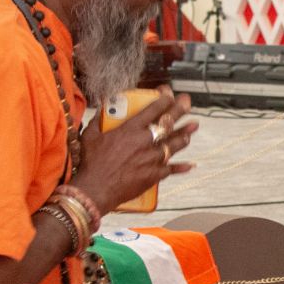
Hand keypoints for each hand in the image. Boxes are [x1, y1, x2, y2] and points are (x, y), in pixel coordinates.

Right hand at [70, 89, 196, 215]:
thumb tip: (100, 110)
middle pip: (168, 123)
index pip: (152, 109)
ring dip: (184, 135)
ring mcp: (152, 158)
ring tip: (192, 128)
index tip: (170, 94)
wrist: (96, 189)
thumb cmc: (91, 163)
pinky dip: (181, 167)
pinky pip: (171, 169)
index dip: (164, 100)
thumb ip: (97, 121)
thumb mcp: (90, 136)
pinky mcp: (154, 175)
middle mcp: (144, 141)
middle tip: (188, 104)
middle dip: (180, 111)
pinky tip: (190, 165)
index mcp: (130, 129)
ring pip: (174, 144)